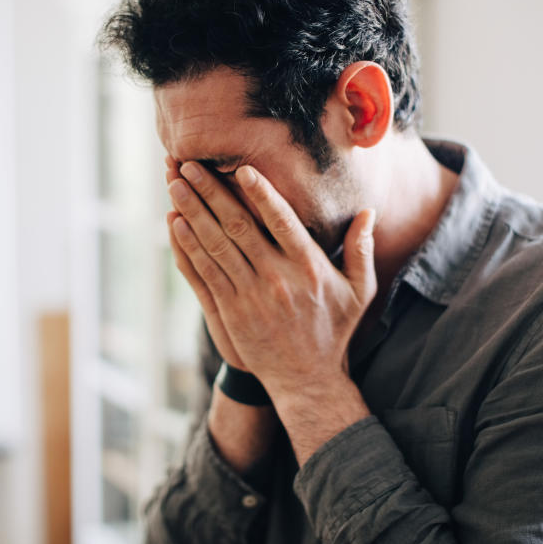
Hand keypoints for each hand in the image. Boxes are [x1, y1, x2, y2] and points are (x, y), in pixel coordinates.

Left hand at [166, 160, 377, 401]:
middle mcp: (278, 278)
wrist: (308, 380)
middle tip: (190, 163)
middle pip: (239, 226)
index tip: (243, 169)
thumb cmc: (334, 330)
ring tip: (175, 184)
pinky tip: (176, 225)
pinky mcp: (231, 311)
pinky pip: (205, 273)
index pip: (282, 221)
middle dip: (211, 192)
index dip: (261, 193)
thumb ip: (361, 250)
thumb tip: (367, 212)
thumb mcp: (359, 291)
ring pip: (216, 246)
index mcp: (309, 267)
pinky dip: (188, 248)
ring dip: (193, 212)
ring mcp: (251, 295)